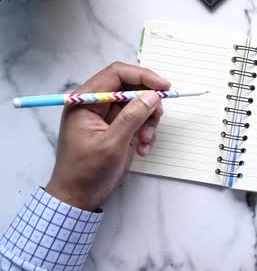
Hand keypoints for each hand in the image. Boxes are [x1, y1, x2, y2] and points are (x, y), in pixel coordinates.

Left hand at [46, 62, 170, 210]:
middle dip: (148, 103)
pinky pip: (139, 120)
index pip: (117, 74)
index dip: (143, 76)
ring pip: (139, 104)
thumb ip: (132, 117)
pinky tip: (143, 148)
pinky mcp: (118, 128)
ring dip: (149, 121)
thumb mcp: (111, 144)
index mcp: (86, 100)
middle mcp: (97, 103)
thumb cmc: (87, 171)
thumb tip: (153, 96)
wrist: (79, 196)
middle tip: (158, 119)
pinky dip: (146, 132)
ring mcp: (108, 116)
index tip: (164, 87)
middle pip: (131, 87)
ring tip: (146, 141)